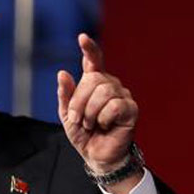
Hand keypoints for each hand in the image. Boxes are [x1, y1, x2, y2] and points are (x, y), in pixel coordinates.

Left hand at [56, 33, 139, 174]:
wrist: (96, 155)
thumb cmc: (84, 134)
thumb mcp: (67, 115)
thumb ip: (65, 95)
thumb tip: (63, 73)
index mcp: (94, 83)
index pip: (94, 60)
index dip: (89, 49)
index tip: (82, 37)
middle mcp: (110, 85)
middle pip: (93, 79)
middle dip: (79, 102)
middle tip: (78, 119)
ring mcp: (122, 95)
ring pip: (103, 92)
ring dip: (90, 112)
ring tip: (91, 124)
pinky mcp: (131, 109)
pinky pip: (114, 106)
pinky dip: (103, 118)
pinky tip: (105, 126)